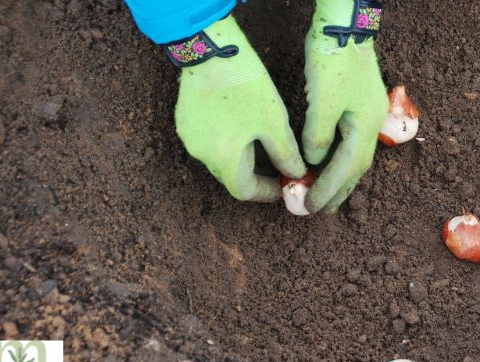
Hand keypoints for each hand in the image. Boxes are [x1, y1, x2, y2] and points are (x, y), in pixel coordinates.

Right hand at [175, 15, 304, 201]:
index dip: (266, 192)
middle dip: (255, 175)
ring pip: (218, 158)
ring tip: (262, 144)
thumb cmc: (246, 86)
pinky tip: (241, 125)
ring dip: (240, 158)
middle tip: (277, 167)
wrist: (211, 50)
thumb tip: (295, 174)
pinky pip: (208, 141)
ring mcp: (189, 137)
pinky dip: (226, 142)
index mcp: (223, 158)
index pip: (245, 191)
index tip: (282, 186)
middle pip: (230, 176)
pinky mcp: (184, 120)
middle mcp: (201, 153)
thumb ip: (286, 155)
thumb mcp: (274, 123)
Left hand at [302, 0, 388, 213]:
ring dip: (340, 177)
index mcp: (365, 125)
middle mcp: (372, 123)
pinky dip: (339, 157)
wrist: (345, 25)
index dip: (329, 189)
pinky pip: (351, 141)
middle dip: (339, 190)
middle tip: (321, 210)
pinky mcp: (359, 103)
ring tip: (327, 193)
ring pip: (355, 155)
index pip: (347, 167)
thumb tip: (314, 162)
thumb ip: (318, 136)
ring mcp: (368, 113)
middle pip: (356, 167)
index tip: (311, 206)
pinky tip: (330, 161)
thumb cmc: (333, 61)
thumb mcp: (322, 101)